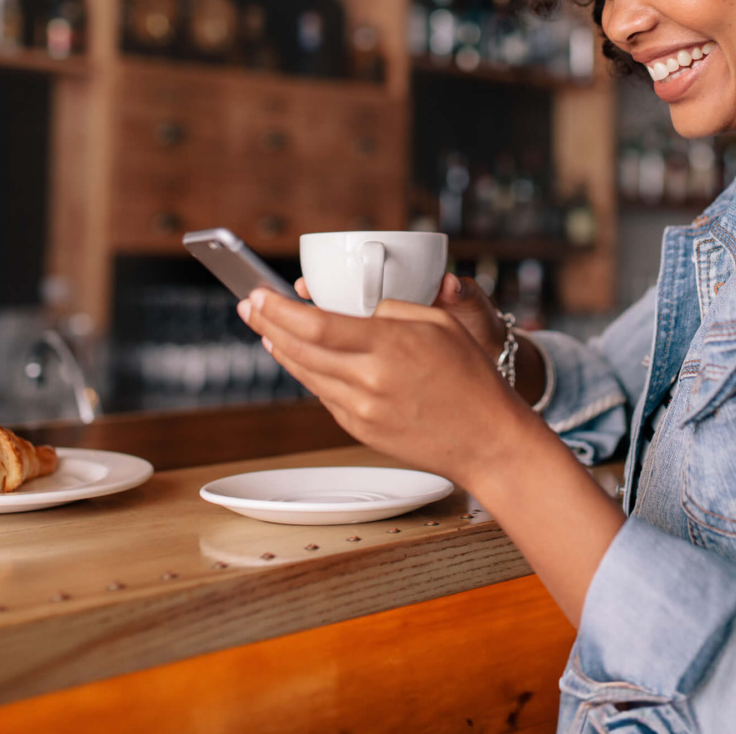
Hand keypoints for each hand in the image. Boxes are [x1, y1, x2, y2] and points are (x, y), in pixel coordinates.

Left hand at [239, 288, 537, 489]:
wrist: (488, 440)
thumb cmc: (473, 379)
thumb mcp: (440, 325)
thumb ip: (393, 310)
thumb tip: (357, 310)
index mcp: (388, 347)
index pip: (316, 324)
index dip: (279, 309)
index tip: (258, 294)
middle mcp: (368, 380)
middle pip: (299, 349)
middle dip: (266, 324)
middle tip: (247, 306)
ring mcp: (361, 410)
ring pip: (306, 374)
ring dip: (281, 350)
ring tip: (264, 330)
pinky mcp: (360, 431)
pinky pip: (324, 396)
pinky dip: (307, 374)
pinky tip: (298, 360)